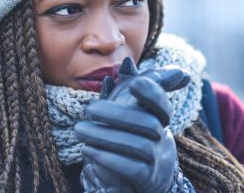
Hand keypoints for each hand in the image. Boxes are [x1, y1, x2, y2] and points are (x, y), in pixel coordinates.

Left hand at [76, 57, 189, 192]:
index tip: (135, 83)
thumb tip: (126, 62)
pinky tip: (87, 150)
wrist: (146, 182)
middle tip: (89, 109)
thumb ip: (129, 90)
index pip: (163, 104)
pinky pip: (131, 168)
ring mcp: (157, 161)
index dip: (153, 93)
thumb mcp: (134, 115)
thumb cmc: (136, 140)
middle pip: (148, 123)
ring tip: (80, 130)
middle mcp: (163, 139)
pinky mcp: (147, 179)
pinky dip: (108, 158)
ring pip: (138, 145)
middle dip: (117, 114)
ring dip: (105, 136)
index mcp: (161, 122)